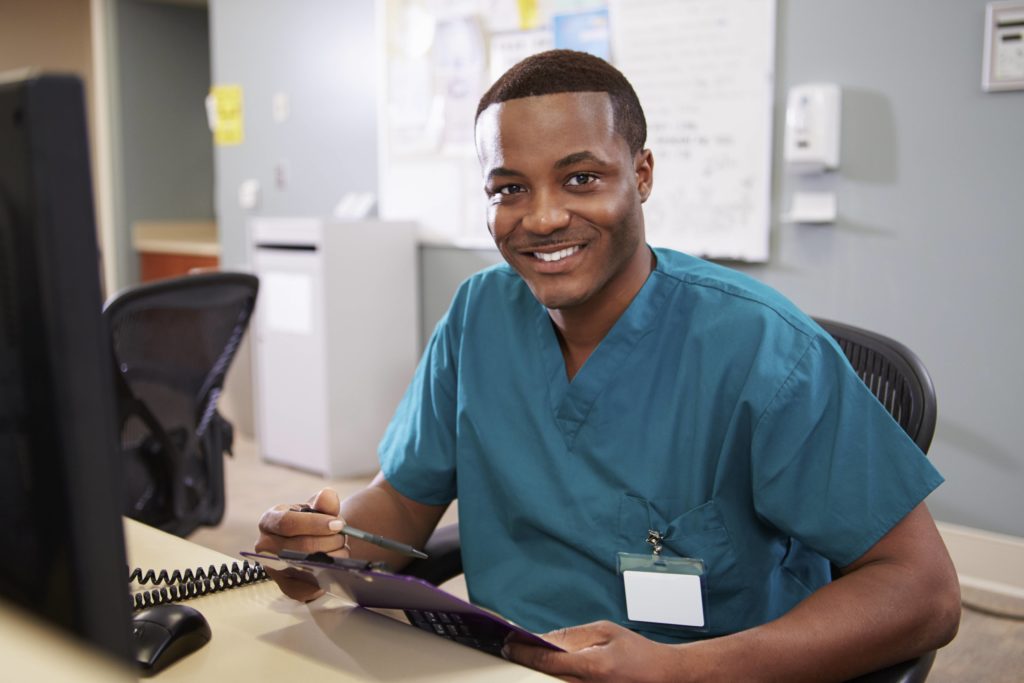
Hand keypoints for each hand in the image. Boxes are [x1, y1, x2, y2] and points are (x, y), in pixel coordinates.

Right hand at [255, 488, 349, 601]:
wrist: (313, 539)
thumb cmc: (313, 521)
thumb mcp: (318, 507)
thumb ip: (325, 502)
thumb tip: (328, 496)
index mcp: (269, 521)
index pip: (287, 523)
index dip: (315, 524)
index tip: (337, 524)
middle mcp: (265, 546)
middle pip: (300, 547)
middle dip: (329, 542)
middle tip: (342, 538)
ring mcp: (273, 568)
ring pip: (306, 567)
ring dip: (331, 559)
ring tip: (341, 549)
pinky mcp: (285, 586)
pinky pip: (306, 589)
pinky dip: (324, 580)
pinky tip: (335, 569)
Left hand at [503, 621, 684, 682]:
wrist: (664, 676)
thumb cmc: (638, 652)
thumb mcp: (606, 632)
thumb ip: (573, 636)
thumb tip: (543, 639)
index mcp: (593, 667)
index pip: (548, 660)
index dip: (524, 651)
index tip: (508, 644)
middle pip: (546, 676)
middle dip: (528, 661)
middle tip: (512, 648)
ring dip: (540, 670)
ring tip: (527, 655)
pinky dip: (554, 677)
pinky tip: (549, 667)